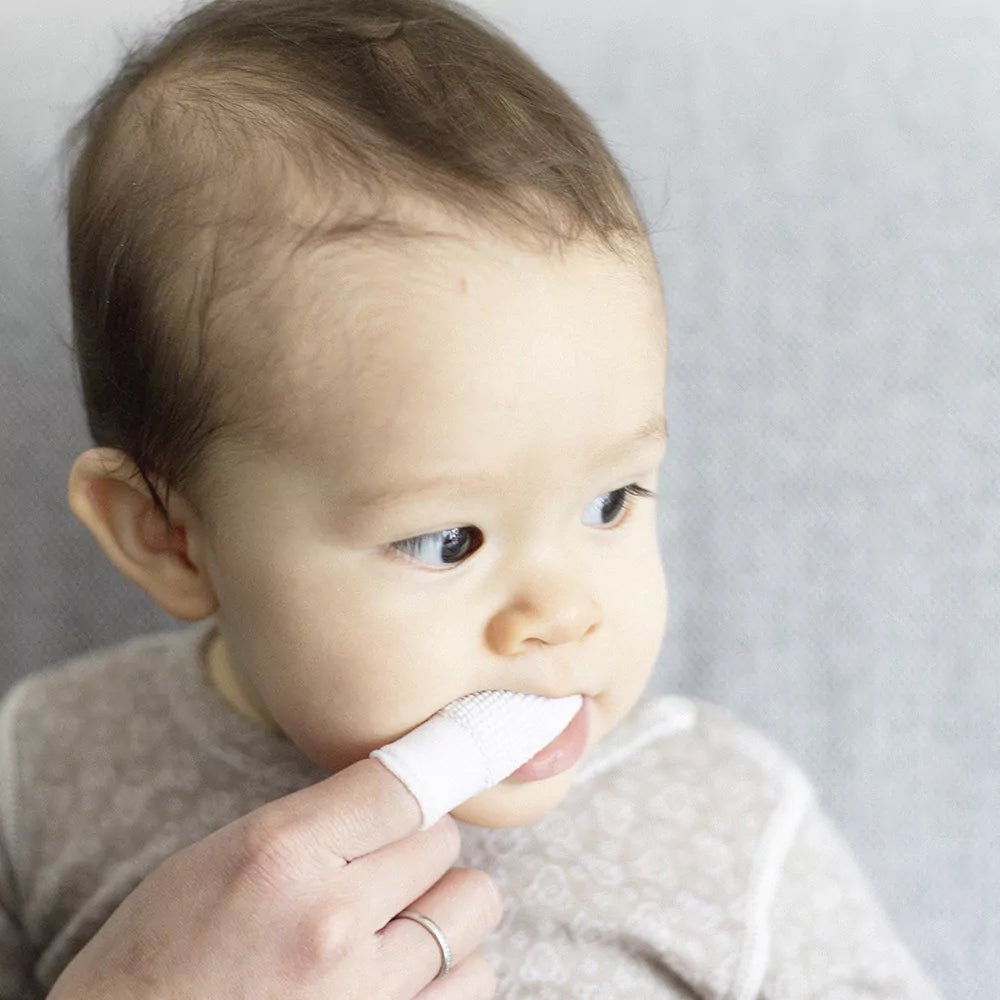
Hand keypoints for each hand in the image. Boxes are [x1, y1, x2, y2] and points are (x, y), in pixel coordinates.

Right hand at [48, 758, 501, 998]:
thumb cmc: (156, 962)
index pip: (403, 784)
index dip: (424, 775)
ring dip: (443, 910)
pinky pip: (474, 982)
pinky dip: (448, 971)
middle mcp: (330, 923)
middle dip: (418, 848)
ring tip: (393, 926)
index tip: (442, 771)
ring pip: (472, 910)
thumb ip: (315, 825)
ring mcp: (364, 996)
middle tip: (380, 868)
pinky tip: (400, 973)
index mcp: (280, 856)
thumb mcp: (218, 859)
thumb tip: (401, 796)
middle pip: (443, 843)